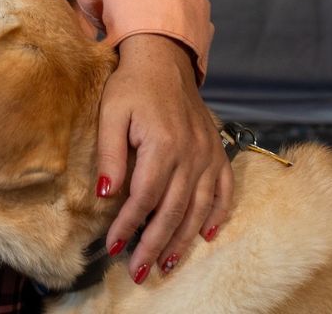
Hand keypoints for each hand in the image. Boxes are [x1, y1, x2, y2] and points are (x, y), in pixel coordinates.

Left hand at [95, 34, 231, 284]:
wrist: (164, 60)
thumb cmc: (132, 86)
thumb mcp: (111, 114)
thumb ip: (110, 154)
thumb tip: (106, 194)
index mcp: (162, 145)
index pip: (145, 197)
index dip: (129, 225)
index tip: (114, 248)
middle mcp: (190, 154)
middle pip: (173, 211)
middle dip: (154, 245)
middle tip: (139, 272)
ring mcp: (208, 154)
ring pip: (199, 207)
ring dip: (183, 239)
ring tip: (166, 264)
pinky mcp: (217, 151)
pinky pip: (224, 189)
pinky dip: (218, 214)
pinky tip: (207, 234)